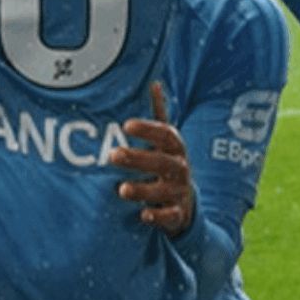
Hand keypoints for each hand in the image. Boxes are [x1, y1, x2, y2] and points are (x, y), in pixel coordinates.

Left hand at [110, 83, 193, 234]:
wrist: (186, 203)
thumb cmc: (166, 164)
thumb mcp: (166, 141)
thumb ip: (159, 115)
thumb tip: (154, 82)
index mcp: (175, 148)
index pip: (165, 134)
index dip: (147, 129)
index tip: (126, 124)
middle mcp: (179, 168)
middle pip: (162, 162)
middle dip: (138, 159)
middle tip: (112, 155)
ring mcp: (178, 192)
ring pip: (163, 191)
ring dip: (143, 190)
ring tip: (121, 190)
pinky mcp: (177, 214)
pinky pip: (170, 216)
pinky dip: (158, 217)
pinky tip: (143, 215)